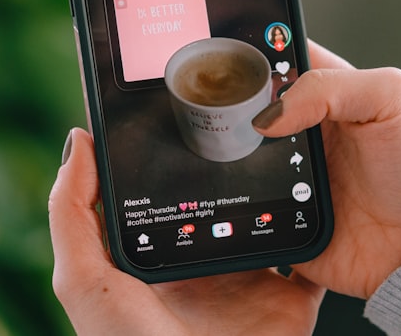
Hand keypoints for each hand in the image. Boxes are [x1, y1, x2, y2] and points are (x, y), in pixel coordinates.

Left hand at [49, 128, 325, 335]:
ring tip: (297, 134)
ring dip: (288, 184)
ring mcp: (250, 284)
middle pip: (226, 199)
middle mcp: (205, 266)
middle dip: (240, 159)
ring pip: (274, 218)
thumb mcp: (87, 280)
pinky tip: (328, 190)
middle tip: (255, 107)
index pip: (169, 189)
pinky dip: (324, 229)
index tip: (188, 99)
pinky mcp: (290, 302)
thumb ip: (73, 212)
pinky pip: (313, 258)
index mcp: (158, 257)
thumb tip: (80, 140)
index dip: (176, 148)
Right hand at [251, 40, 400, 299]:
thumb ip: (330, 87)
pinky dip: (233, 200)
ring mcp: (288, 173)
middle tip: (221, 108)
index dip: (251, 51)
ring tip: (226, 152)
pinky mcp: (278, 214)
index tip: (227, 53)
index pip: (278, 57)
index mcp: (329, 93)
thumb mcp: (392, 99)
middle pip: (247, 106)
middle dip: (230, 105)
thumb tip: (270, 113)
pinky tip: (234, 194)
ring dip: (228, 153)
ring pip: (235, 153)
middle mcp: (304, 130)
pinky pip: (241, 204)